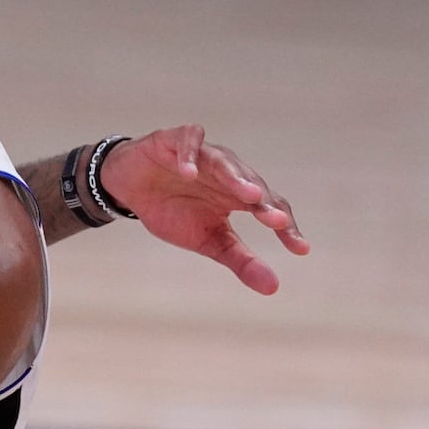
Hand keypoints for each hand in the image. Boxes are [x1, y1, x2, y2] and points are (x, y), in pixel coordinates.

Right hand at [97, 126, 308, 295]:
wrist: (128, 186)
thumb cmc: (172, 210)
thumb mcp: (207, 241)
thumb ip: (240, 260)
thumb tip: (273, 288)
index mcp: (238, 195)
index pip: (270, 207)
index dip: (286, 227)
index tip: (300, 249)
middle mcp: (226, 172)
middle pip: (251, 183)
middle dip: (265, 202)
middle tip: (276, 221)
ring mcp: (202, 154)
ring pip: (225, 161)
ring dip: (236, 177)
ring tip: (248, 195)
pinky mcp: (173, 140)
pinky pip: (188, 141)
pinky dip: (189, 155)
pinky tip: (188, 173)